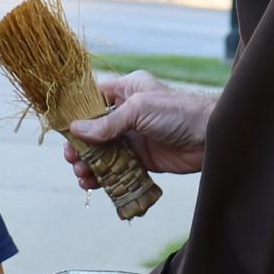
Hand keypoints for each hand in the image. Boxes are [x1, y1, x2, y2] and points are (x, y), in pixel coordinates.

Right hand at [63, 70, 214, 186]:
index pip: (92, 99)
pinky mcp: (142, 158)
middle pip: (93, 129)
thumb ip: (108, 122)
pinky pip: (116, 167)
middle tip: (72, 158)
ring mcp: (134, 136)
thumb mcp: (139, 110)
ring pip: (102, 151)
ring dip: (89, 163)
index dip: (76, 114)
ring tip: (82, 174)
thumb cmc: (178, 112)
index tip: (61, 129)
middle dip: (80, 145)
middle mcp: (127, 112)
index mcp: (127, 90)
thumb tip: (77, 130)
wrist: (211, 138)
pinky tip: (92, 183)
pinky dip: (103, 175)